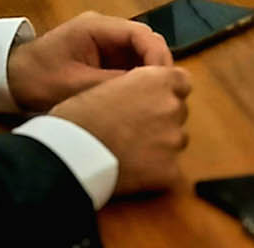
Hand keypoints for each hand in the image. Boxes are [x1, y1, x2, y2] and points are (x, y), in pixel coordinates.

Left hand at [7, 11, 173, 110]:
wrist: (9, 79)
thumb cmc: (37, 78)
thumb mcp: (74, 86)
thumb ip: (111, 85)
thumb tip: (146, 93)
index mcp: (97, 27)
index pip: (142, 34)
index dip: (158, 57)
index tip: (163, 84)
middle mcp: (105, 29)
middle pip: (145, 43)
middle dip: (157, 68)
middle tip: (162, 96)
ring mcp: (104, 43)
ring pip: (139, 55)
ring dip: (147, 76)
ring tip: (152, 100)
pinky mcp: (102, 58)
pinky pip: (128, 66)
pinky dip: (135, 81)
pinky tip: (137, 100)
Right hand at [48, 66, 192, 195]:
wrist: (71, 152)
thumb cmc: (79, 116)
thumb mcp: (108, 83)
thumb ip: (137, 85)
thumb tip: (144, 95)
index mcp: (158, 80)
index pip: (182, 82)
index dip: (167, 92)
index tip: (153, 101)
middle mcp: (172, 106)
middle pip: (178, 112)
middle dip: (163, 119)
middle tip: (135, 130)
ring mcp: (174, 140)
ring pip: (176, 141)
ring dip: (161, 145)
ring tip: (131, 152)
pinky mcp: (170, 171)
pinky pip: (170, 171)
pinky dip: (156, 172)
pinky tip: (133, 172)